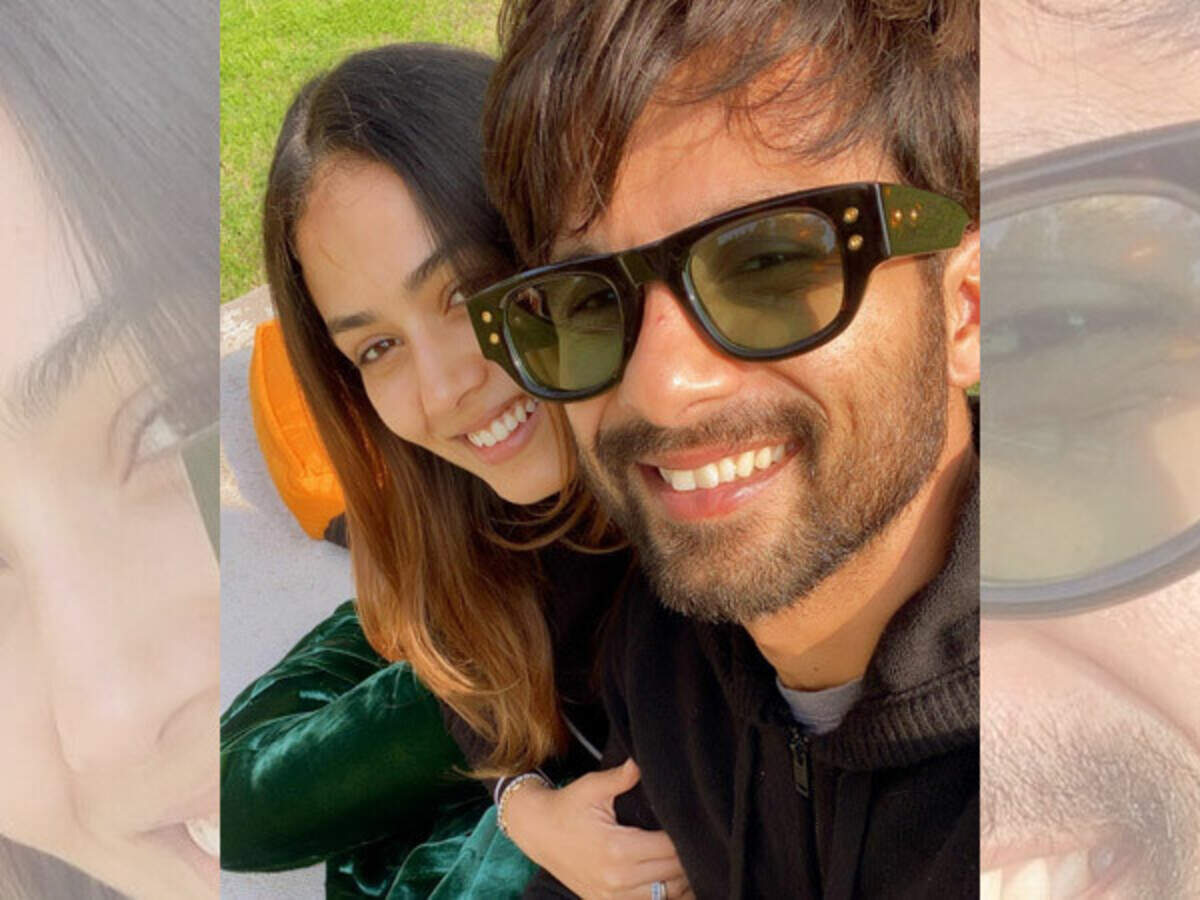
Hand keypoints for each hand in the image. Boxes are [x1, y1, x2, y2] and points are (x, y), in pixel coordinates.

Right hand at [503, 758, 692, 899]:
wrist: (537, 832)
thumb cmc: (567, 806)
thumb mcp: (592, 787)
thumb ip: (622, 777)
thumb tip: (642, 761)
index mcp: (618, 849)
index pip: (671, 848)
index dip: (686, 835)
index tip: (693, 820)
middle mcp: (618, 878)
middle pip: (674, 872)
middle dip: (687, 854)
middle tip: (694, 834)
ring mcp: (613, 896)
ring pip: (667, 894)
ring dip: (680, 876)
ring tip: (684, 854)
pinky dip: (664, 892)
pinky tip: (668, 874)